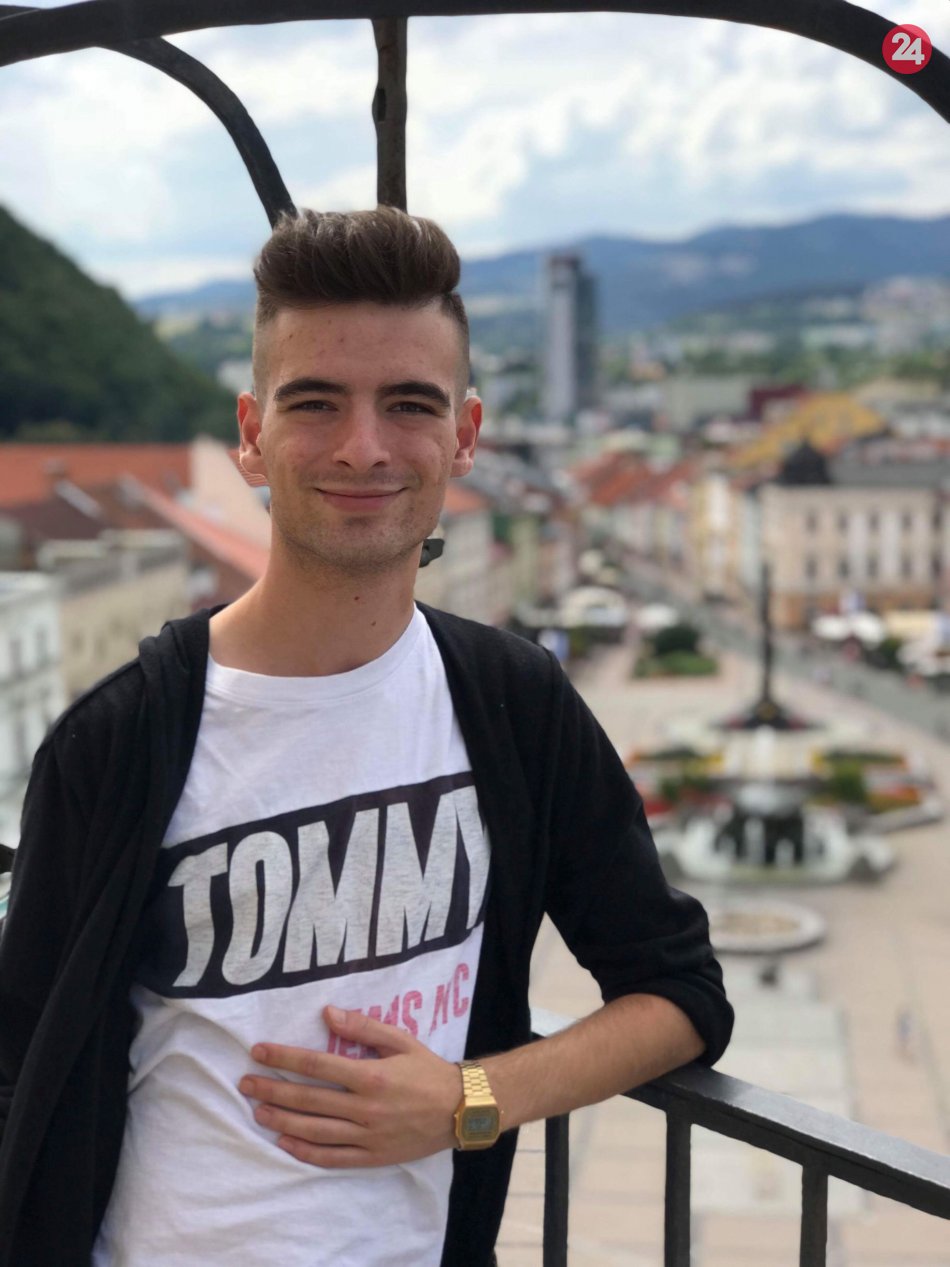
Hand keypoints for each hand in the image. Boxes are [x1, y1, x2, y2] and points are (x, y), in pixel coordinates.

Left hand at [238, 1005, 461, 1167]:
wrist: (461, 1109)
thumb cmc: (428, 1070)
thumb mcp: (401, 1040)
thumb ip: (364, 1027)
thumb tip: (328, 1013)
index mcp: (371, 1076)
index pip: (317, 1065)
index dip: (285, 1057)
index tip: (259, 1051)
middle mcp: (365, 1108)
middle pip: (308, 1099)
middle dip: (273, 1089)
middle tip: (245, 1083)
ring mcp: (367, 1136)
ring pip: (314, 1130)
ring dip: (281, 1120)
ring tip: (257, 1111)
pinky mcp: (372, 1157)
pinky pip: (332, 1158)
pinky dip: (305, 1152)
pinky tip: (285, 1143)